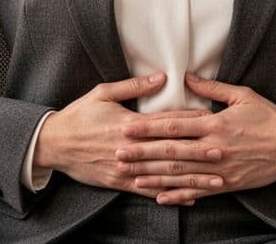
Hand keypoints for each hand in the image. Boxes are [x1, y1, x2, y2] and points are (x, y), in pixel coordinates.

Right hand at [34, 72, 217, 198]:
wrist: (53, 144)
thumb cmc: (78, 115)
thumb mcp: (102, 93)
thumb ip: (133, 86)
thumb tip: (160, 77)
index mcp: (129, 124)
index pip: (166, 122)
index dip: (191, 121)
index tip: (213, 120)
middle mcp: (130, 148)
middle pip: (170, 149)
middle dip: (198, 152)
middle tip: (222, 152)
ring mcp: (126, 168)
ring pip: (164, 174)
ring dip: (191, 177)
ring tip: (214, 179)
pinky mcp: (119, 183)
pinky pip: (149, 191)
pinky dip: (170, 195)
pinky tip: (189, 197)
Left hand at [117, 72, 275, 204]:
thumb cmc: (268, 117)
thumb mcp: (242, 96)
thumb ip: (212, 88)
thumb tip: (188, 77)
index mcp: (216, 124)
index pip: (175, 125)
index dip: (149, 127)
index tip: (128, 127)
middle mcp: (214, 148)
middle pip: (171, 151)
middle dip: (142, 153)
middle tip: (119, 154)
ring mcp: (219, 169)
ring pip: (181, 174)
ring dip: (154, 176)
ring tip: (132, 177)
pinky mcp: (227, 184)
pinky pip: (198, 191)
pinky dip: (179, 195)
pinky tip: (160, 197)